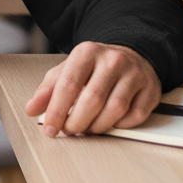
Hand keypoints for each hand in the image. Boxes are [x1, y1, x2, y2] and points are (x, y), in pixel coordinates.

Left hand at [24, 42, 160, 137]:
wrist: (130, 55)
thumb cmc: (94, 67)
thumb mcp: (67, 70)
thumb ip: (48, 89)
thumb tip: (31, 109)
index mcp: (87, 52)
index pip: (68, 85)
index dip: (57, 111)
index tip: (50, 129)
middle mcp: (112, 60)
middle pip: (92, 100)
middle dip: (77, 122)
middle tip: (70, 131)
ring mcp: (134, 74)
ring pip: (114, 110)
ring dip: (97, 127)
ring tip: (87, 128)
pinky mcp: (151, 89)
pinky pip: (135, 117)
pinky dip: (120, 126)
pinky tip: (110, 123)